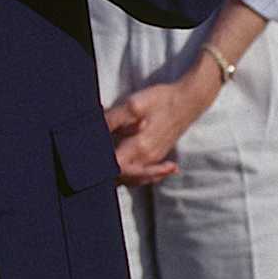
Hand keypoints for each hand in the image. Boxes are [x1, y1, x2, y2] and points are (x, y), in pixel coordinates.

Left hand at [104, 56, 221, 186]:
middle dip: (106, 173)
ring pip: (133, 179)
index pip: (113, 168)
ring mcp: (154, 158)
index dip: (99, 166)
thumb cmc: (162, 100)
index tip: (87, 160)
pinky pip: (144, 175)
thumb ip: (113, 120)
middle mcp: (147, 158)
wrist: (189, 100)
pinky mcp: (159, 154)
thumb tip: (95, 130)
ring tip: (104, 170)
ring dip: (117, 176)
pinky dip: (133, 176)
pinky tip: (127, 170)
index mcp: (139, 148)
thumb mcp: (133, 105)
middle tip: (91, 166)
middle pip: (121, 177)